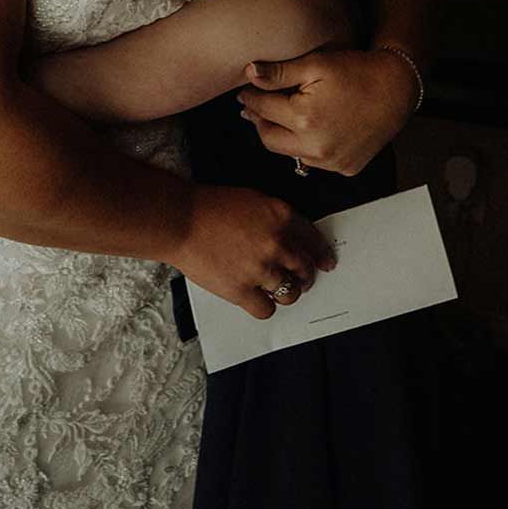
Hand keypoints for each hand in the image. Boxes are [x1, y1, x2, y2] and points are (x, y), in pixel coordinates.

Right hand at [171, 183, 335, 319]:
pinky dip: (265, 306)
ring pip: (291, 292)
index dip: (322, 254)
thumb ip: (275, 219)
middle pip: (304, 268)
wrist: (180, 220)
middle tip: (301, 279)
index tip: (326, 263)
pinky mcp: (242, 290)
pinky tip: (257, 299)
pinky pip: (267, 308)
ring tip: (278, 289)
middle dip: (305, 276)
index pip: (314, 240)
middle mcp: (277, 243)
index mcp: (281, 216)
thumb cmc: (209, 207)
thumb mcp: (252, 200)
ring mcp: (261, 269)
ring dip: (288, 292)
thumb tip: (289, 239)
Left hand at [237, 46, 419, 175]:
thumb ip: (279, 72)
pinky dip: (307, 147)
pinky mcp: (345, 168)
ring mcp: (332, 162)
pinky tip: (310, 130)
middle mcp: (315, 147)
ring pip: (290, 153)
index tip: (246, 91)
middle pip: (269, 138)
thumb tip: (248, 72)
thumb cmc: (357, 71)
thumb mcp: (316, 65)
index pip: (262, 109)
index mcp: (304, 119)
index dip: (251, 97)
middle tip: (255, 107)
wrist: (397, 88)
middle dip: (260, 121)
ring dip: (283, 136)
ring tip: (282, 117)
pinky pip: (314, 161)